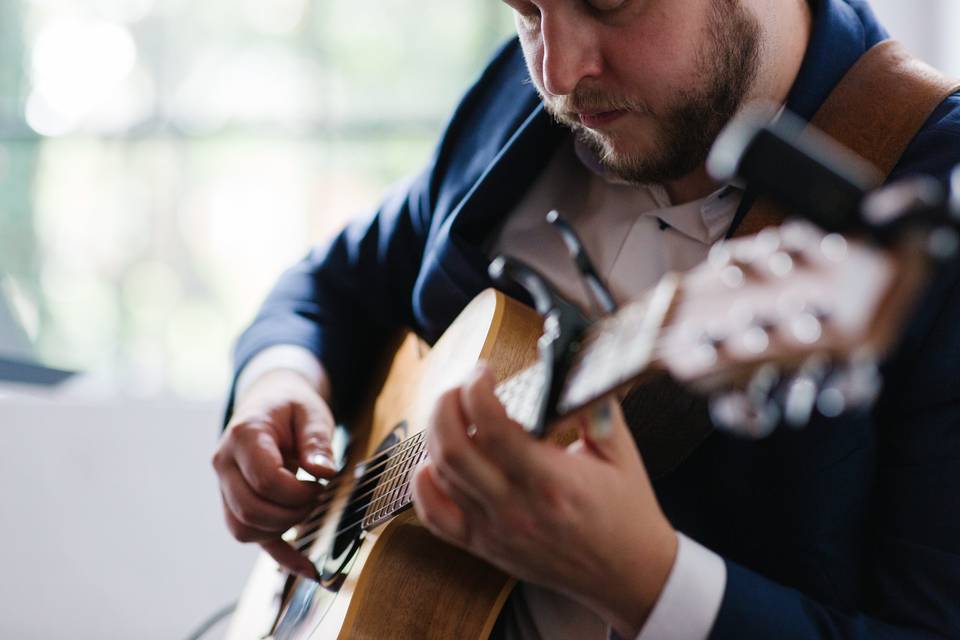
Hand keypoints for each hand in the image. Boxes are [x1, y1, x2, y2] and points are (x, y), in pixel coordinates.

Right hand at [213, 368, 336, 577]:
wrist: (269, 400)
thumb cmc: (291, 406)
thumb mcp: (311, 412)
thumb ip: (317, 441)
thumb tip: (323, 472)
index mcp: (243, 436)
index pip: (264, 480)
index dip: (297, 492)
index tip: (320, 483)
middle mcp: (224, 464)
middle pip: (251, 509)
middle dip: (292, 512)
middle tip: (316, 496)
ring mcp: (225, 486)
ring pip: (243, 528)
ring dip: (282, 527)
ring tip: (306, 506)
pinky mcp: (234, 502)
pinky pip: (250, 536)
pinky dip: (279, 555)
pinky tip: (308, 568)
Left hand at [411, 364, 677, 637]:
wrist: (629, 576)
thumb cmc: (626, 512)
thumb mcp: (621, 452)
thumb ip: (595, 408)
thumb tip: (569, 369)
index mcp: (552, 482)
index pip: (493, 430)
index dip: (477, 391)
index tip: (484, 371)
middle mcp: (516, 509)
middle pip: (453, 450)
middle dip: (446, 405)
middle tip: (461, 386)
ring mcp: (495, 531)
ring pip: (439, 476)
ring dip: (436, 435)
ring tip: (454, 414)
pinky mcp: (484, 546)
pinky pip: (434, 517)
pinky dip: (423, 484)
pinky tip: (434, 460)